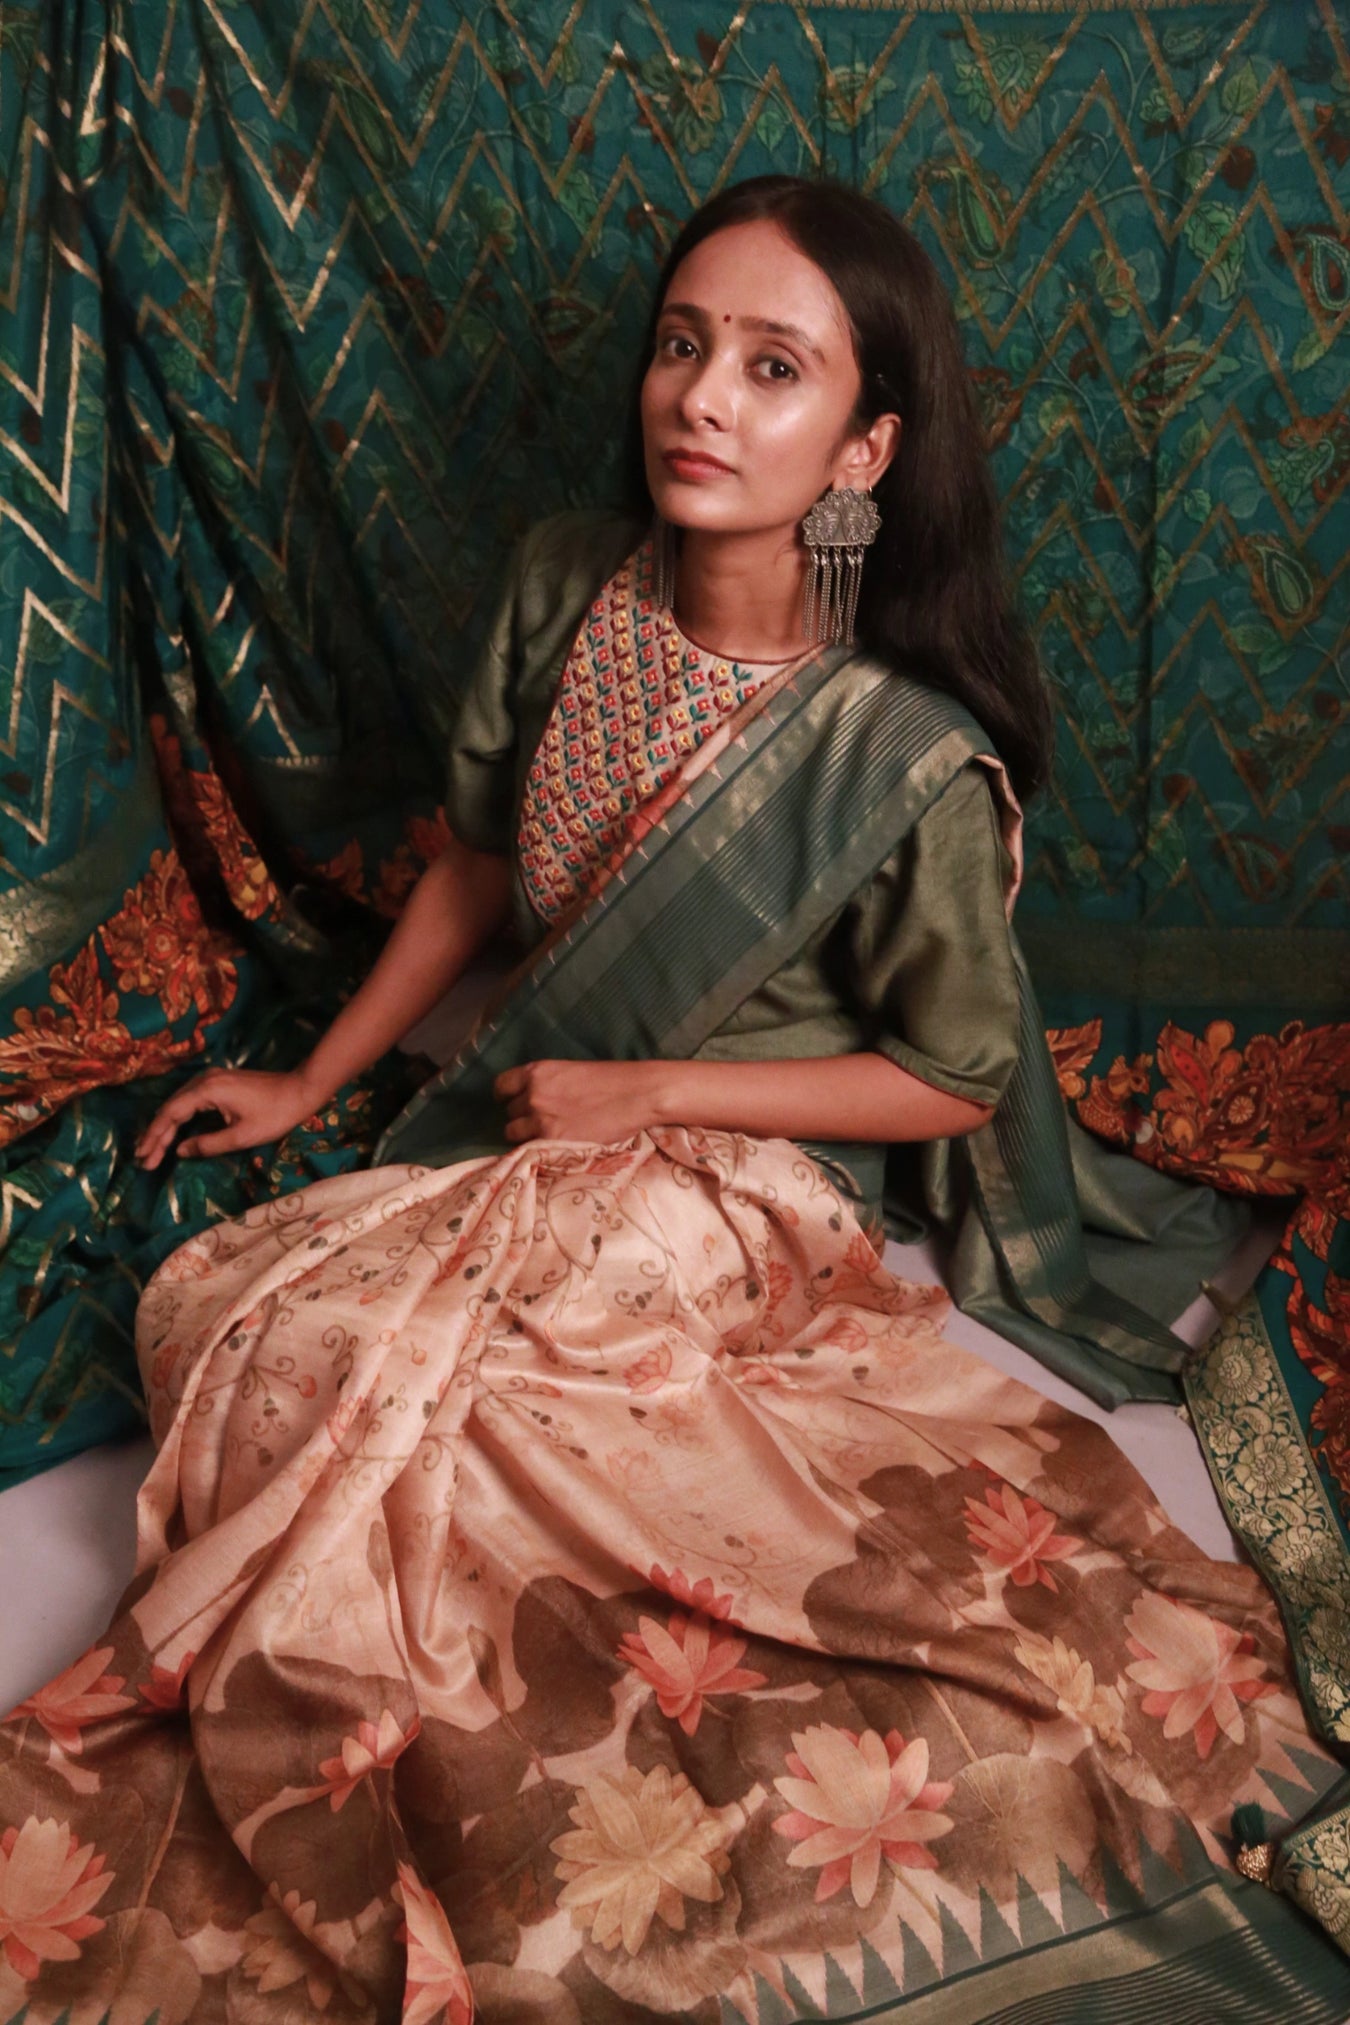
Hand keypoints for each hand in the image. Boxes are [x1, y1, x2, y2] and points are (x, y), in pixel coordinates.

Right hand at [135, 1066, 326, 1169]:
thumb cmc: (275, 1114)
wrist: (301, 1089)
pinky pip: (190, 1101)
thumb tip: (180, 1151)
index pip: (170, 1114)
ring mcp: (212, 1079)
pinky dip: (180, 1118)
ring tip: (152, 1150)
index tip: (144, 1157)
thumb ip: (208, 1144)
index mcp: (207, 1090)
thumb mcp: (242, 1136)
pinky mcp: (219, 1083)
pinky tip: (173, 1133)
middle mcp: (204, 1080)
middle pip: (171, 1108)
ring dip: (166, 1127)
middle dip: (156, 1135)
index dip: (155, 1137)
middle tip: (143, 1159)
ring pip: (179, 1104)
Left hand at [494, 1060, 666, 1145]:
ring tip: (547, 1137)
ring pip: (513, 1134)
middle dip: (522, 1117)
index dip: (505, 1096)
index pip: (501, 1086)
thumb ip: (547, 1084)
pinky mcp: (552, 1141)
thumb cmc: (612, 1080)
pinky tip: (554, 1147)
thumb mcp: (571, 1071)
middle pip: (509, 1112)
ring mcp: (540, 1119)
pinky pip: (529, 1150)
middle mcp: (533, 1094)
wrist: (637, 1095)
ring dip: (526, 1136)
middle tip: (542, 1122)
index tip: (511, 1102)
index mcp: (537, 1072)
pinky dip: (538, 1150)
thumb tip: (532, 1097)